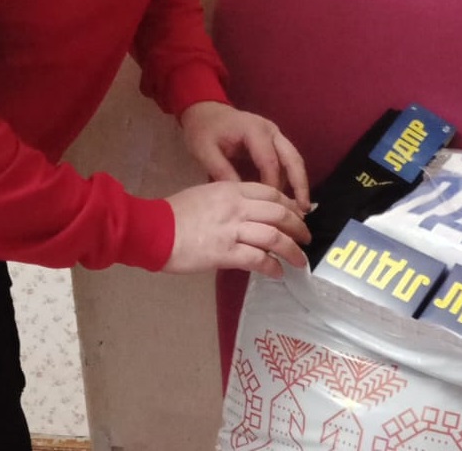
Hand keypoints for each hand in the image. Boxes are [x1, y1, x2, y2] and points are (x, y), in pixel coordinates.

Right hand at [162, 180, 309, 277]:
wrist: (154, 229)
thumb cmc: (175, 212)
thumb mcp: (206, 194)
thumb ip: (229, 199)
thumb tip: (248, 213)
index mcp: (231, 189)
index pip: (270, 192)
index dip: (290, 204)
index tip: (298, 214)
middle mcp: (236, 206)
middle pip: (279, 213)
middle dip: (298, 226)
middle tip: (306, 237)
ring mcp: (232, 229)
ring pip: (274, 237)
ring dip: (292, 250)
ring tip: (300, 260)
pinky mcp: (226, 252)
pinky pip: (257, 259)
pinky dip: (272, 266)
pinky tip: (277, 273)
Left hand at [179, 101, 310, 212]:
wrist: (204, 111)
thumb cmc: (203, 130)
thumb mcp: (205, 151)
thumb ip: (222, 172)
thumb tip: (242, 197)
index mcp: (253, 130)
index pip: (270, 162)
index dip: (272, 186)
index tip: (270, 208)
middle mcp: (270, 131)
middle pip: (293, 159)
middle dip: (300, 186)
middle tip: (303, 212)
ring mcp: (275, 135)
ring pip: (294, 160)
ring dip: (299, 184)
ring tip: (300, 211)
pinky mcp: (274, 142)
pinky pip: (287, 161)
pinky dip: (290, 179)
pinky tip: (288, 199)